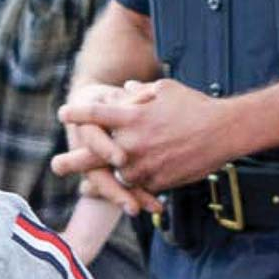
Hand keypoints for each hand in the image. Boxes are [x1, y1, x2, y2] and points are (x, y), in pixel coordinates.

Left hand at [58, 78, 234, 193]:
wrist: (223, 131)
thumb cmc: (195, 105)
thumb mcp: (166, 89)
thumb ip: (140, 93)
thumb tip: (125, 90)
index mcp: (131, 117)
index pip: (95, 116)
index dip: (76, 114)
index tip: (63, 114)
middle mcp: (131, 143)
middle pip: (91, 154)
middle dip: (70, 160)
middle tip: (55, 165)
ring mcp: (142, 166)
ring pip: (116, 175)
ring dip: (105, 178)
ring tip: (88, 185)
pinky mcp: (154, 182)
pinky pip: (137, 186)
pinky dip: (133, 186)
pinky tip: (127, 189)